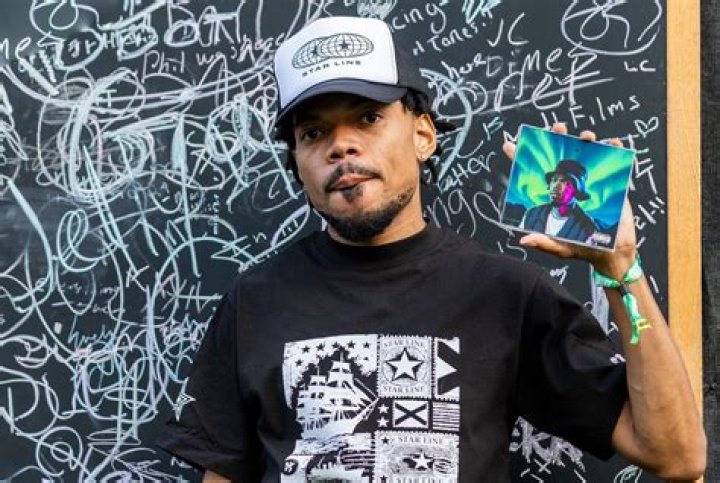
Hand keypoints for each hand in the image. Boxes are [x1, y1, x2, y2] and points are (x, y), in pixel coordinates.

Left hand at [502, 123, 637, 279]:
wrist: (611, 253)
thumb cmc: (581, 248)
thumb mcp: (559, 247)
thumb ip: (543, 242)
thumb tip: (524, 239)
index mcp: (552, 196)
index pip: (533, 174)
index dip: (520, 159)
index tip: (509, 145)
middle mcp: (569, 185)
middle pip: (559, 155)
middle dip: (556, 137)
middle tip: (557, 128)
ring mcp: (589, 182)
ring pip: (585, 154)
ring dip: (585, 140)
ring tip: (586, 137)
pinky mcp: (609, 184)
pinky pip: (612, 163)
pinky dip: (613, 150)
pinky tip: (612, 144)